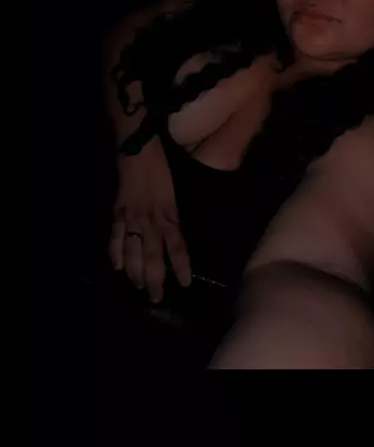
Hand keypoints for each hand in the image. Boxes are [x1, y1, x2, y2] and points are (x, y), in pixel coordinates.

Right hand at [109, 136, 190, 301]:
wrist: (138, 148)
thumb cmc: (160, 167)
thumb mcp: (172, 192)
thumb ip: (171, 216)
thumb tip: (173, 237)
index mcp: (169, 213)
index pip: (177, 246)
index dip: (182, 266)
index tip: (185, 283)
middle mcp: (152, 219)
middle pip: (154, 256)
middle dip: (156, 279)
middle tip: (157, 298)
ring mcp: (132, 217)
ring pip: (134, 251)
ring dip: (136, 272)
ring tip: (140, 287)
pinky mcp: (118, 212)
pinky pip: (116, 237)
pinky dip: (115, 253)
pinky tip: (116, 266)